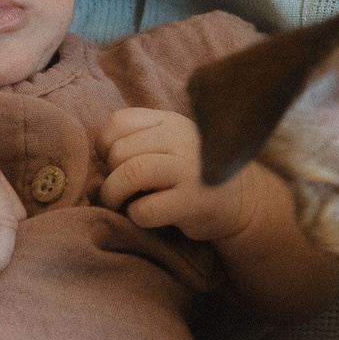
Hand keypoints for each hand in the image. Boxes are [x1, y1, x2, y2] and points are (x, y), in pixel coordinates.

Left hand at [95, 108, 262, 239]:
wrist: (243, 202)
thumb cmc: (193, 174)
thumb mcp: (171, 144)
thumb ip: (140, 139)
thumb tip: (95, 158)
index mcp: (170, 122)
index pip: (118, 122)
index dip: (104, 146)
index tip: (113, 164)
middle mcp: (181, 140)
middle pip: (120, 152)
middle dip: (109, 177)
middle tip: (117, 193)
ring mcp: (189, 171)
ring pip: (130, 174)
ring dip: (114, 195)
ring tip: (121, 205)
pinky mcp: (193, 202)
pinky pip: (145, 209)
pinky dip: (136, 216)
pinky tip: (146, 217)